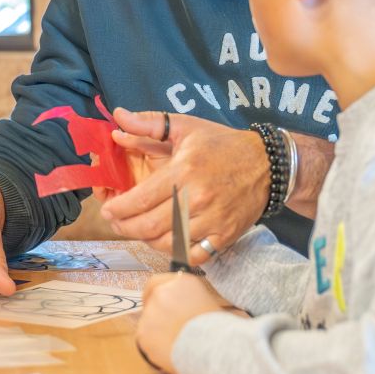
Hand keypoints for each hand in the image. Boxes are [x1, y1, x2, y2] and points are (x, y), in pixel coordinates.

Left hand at [99, 110, 268, 266]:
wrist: (267, 164)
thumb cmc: (222, 144)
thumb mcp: (185, 127)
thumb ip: (148, 124)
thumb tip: (117, 118)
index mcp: (184, 171)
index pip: (141, 199)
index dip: (118, 208)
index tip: (107, 210)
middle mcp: (197, 199)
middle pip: (149, 225)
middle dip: (124, 227)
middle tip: (115, 222)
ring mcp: (212, 221)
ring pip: (167, 243)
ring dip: (145, 240)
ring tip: (136, 229)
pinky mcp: (225, 236)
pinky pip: (193, 255)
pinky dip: (174, 252)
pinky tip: (165, 241)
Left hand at [134, 272, 229, 373]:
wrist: (216, 349)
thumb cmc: (219, 330)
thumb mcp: (208, 303)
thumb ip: (187, 300)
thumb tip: (180, 308)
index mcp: (181, 282)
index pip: (155, 282)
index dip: (152, 294)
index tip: (152, 303)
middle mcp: (163, 292)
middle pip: (151, 302)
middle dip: (157, 315)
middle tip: (169, 330)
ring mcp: (151, 312)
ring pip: (148, 322)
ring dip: (157, 332)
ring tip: (177, 344)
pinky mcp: (143, 332)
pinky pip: (145, 340)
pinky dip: (154, 347)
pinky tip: (171, 352)